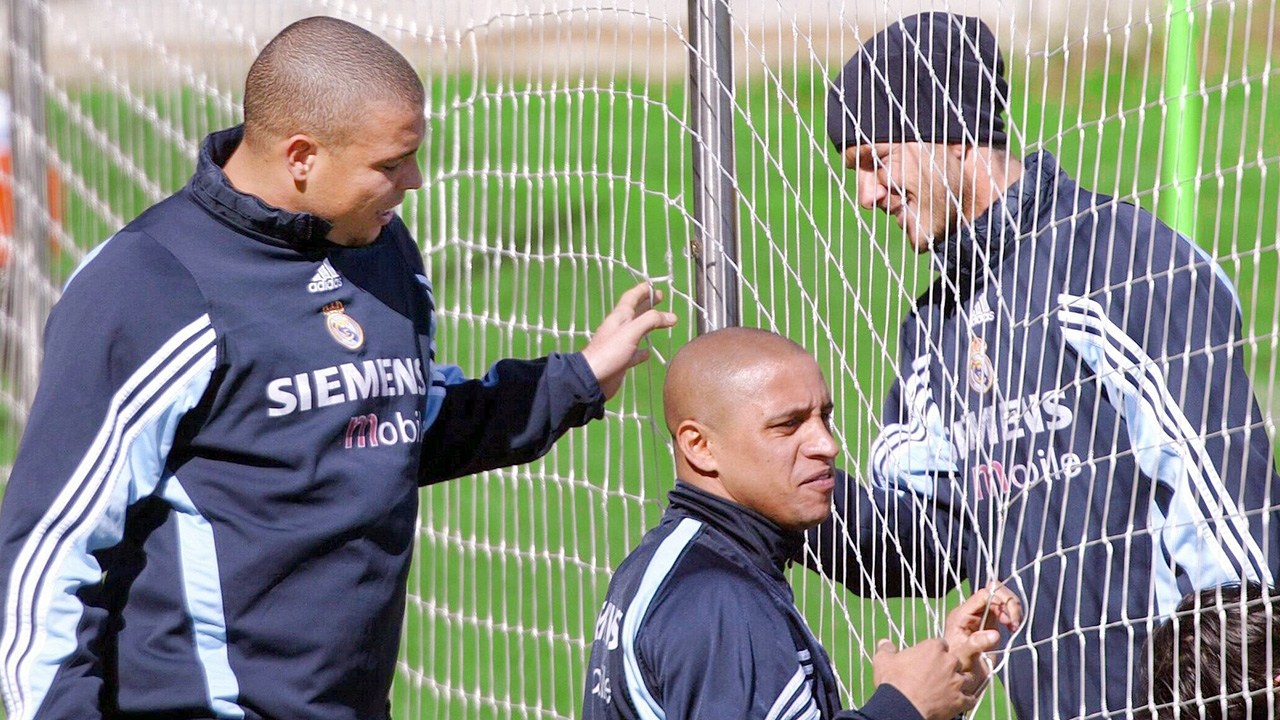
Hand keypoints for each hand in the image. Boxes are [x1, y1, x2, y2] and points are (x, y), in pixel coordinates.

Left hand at [581, 282, 677, 399]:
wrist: (593, 377)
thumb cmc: (610, 351)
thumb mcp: (631, 331)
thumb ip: (651, 321)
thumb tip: (671, 316)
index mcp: (620, 316)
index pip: (631, 297)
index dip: (642, 290)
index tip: (652, 285)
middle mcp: (619, 328)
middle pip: (635, 311)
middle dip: (647, 303)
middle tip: (660, 298)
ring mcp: (620, 344)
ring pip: (636, 330)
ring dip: (647, 325)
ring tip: (661, 322)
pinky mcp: (621, 360)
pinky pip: (634, 352)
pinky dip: (642, 351)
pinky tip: (647, 353)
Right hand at [873, 638, 975, 719]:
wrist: (901, 708)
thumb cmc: (893, 682)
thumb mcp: (883, 661)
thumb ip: (886, 649)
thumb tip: (884, 642)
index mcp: (933, 648)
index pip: (940, 644)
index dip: (934, 652)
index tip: (927, 660)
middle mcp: (949, 662)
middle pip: (955, 660)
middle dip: (948, 667)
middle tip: (937, 675)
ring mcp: (957, 682)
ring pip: (967, 678)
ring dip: (959, 683)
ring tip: (949, 689)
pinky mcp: (960, 700)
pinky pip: (970, 699)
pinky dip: (965, 700)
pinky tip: (958, 702)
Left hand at [944, 582, 1022, 692]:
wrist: (963, 676)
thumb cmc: (959, 667)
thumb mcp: (964, 657)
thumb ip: (975, 644)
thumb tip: (994, 634)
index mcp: (961, 615)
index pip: (982, 595)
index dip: (999, 603)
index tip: (1008, 622)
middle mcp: (971, 611)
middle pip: (993, 591)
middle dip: (1009, 603)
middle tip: (1014, 624)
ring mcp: (981, 615)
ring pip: (1000, 597)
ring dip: (1013, 608)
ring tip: (1015, 627)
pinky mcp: (990, 621)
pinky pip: (1004, 608)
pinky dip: (1013, 615)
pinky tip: (1014, 628)